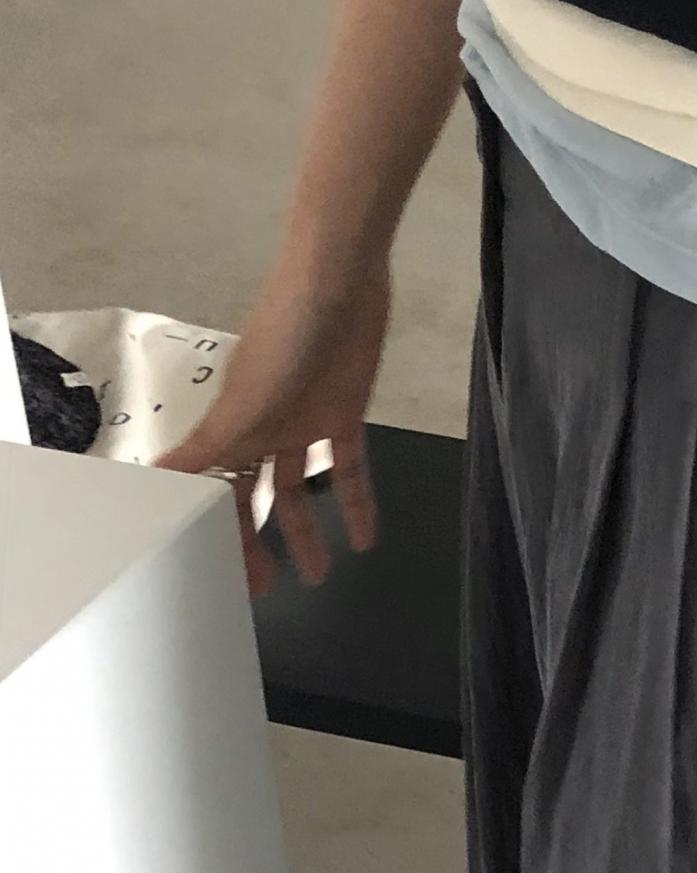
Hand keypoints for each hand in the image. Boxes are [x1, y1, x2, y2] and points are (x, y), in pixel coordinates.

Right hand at [158, 246, 391, 596]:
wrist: (340, 282)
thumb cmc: (284, 334)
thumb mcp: (241, 401)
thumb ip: (206, 447)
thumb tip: (155, 482)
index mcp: (232, 425)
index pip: (217, 489)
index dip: (219, 530)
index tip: (218, 573)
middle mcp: (263, 428)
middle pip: (254, 495)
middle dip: (257, 541)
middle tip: (265, 590)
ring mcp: (304, 422)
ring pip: (301, 489)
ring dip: (307, 531)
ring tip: (317, 575)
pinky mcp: (344, 415)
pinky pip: (351, 469)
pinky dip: (358, 504)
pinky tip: (365, 539)